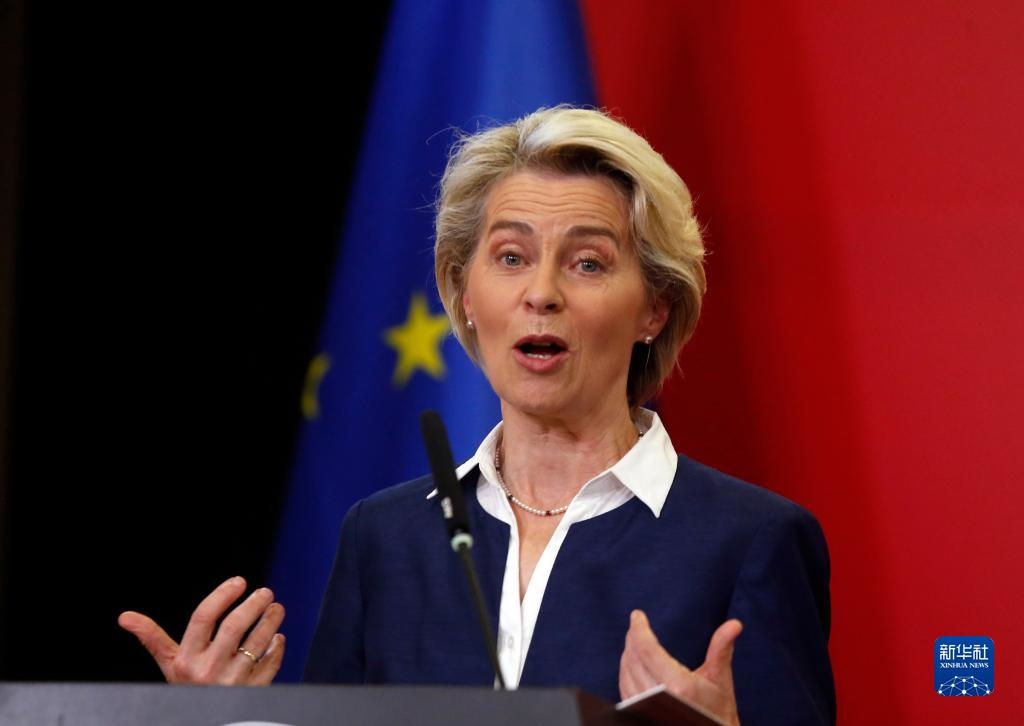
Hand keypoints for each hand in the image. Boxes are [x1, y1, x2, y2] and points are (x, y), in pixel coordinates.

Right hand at [118, 576, 285, 684]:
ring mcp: (232, 683)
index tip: (238, 581)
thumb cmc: (188, 686)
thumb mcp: (169, 665)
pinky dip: (276, 649)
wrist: (200, 720)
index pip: (203, 618)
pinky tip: (277, 637)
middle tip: (265, 592)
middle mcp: (208, 671)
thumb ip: (153, 638)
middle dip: (252, 605)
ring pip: (257, 644)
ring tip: (276, 608)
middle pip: (233, 628)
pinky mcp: (252, 692)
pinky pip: (270, 665)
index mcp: (186, 661)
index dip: (222, 595)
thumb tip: (125, 617)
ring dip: (270, 622)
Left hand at [619, 610, 741, 725]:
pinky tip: (632, 662)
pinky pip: (625, 688)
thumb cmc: (717, 709)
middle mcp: (658, 698)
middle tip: (636, 624)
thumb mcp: (721, 678)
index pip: (647, 649)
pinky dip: (626, 671)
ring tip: (634, 639)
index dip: (639, 629)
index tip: (637, 615)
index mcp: (678, 685)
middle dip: (633, 638)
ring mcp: (646, 708)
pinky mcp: (641, 714)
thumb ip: (722, 648)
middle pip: (633, 658)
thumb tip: (734, 624)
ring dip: (628, 653)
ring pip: (626, 673)